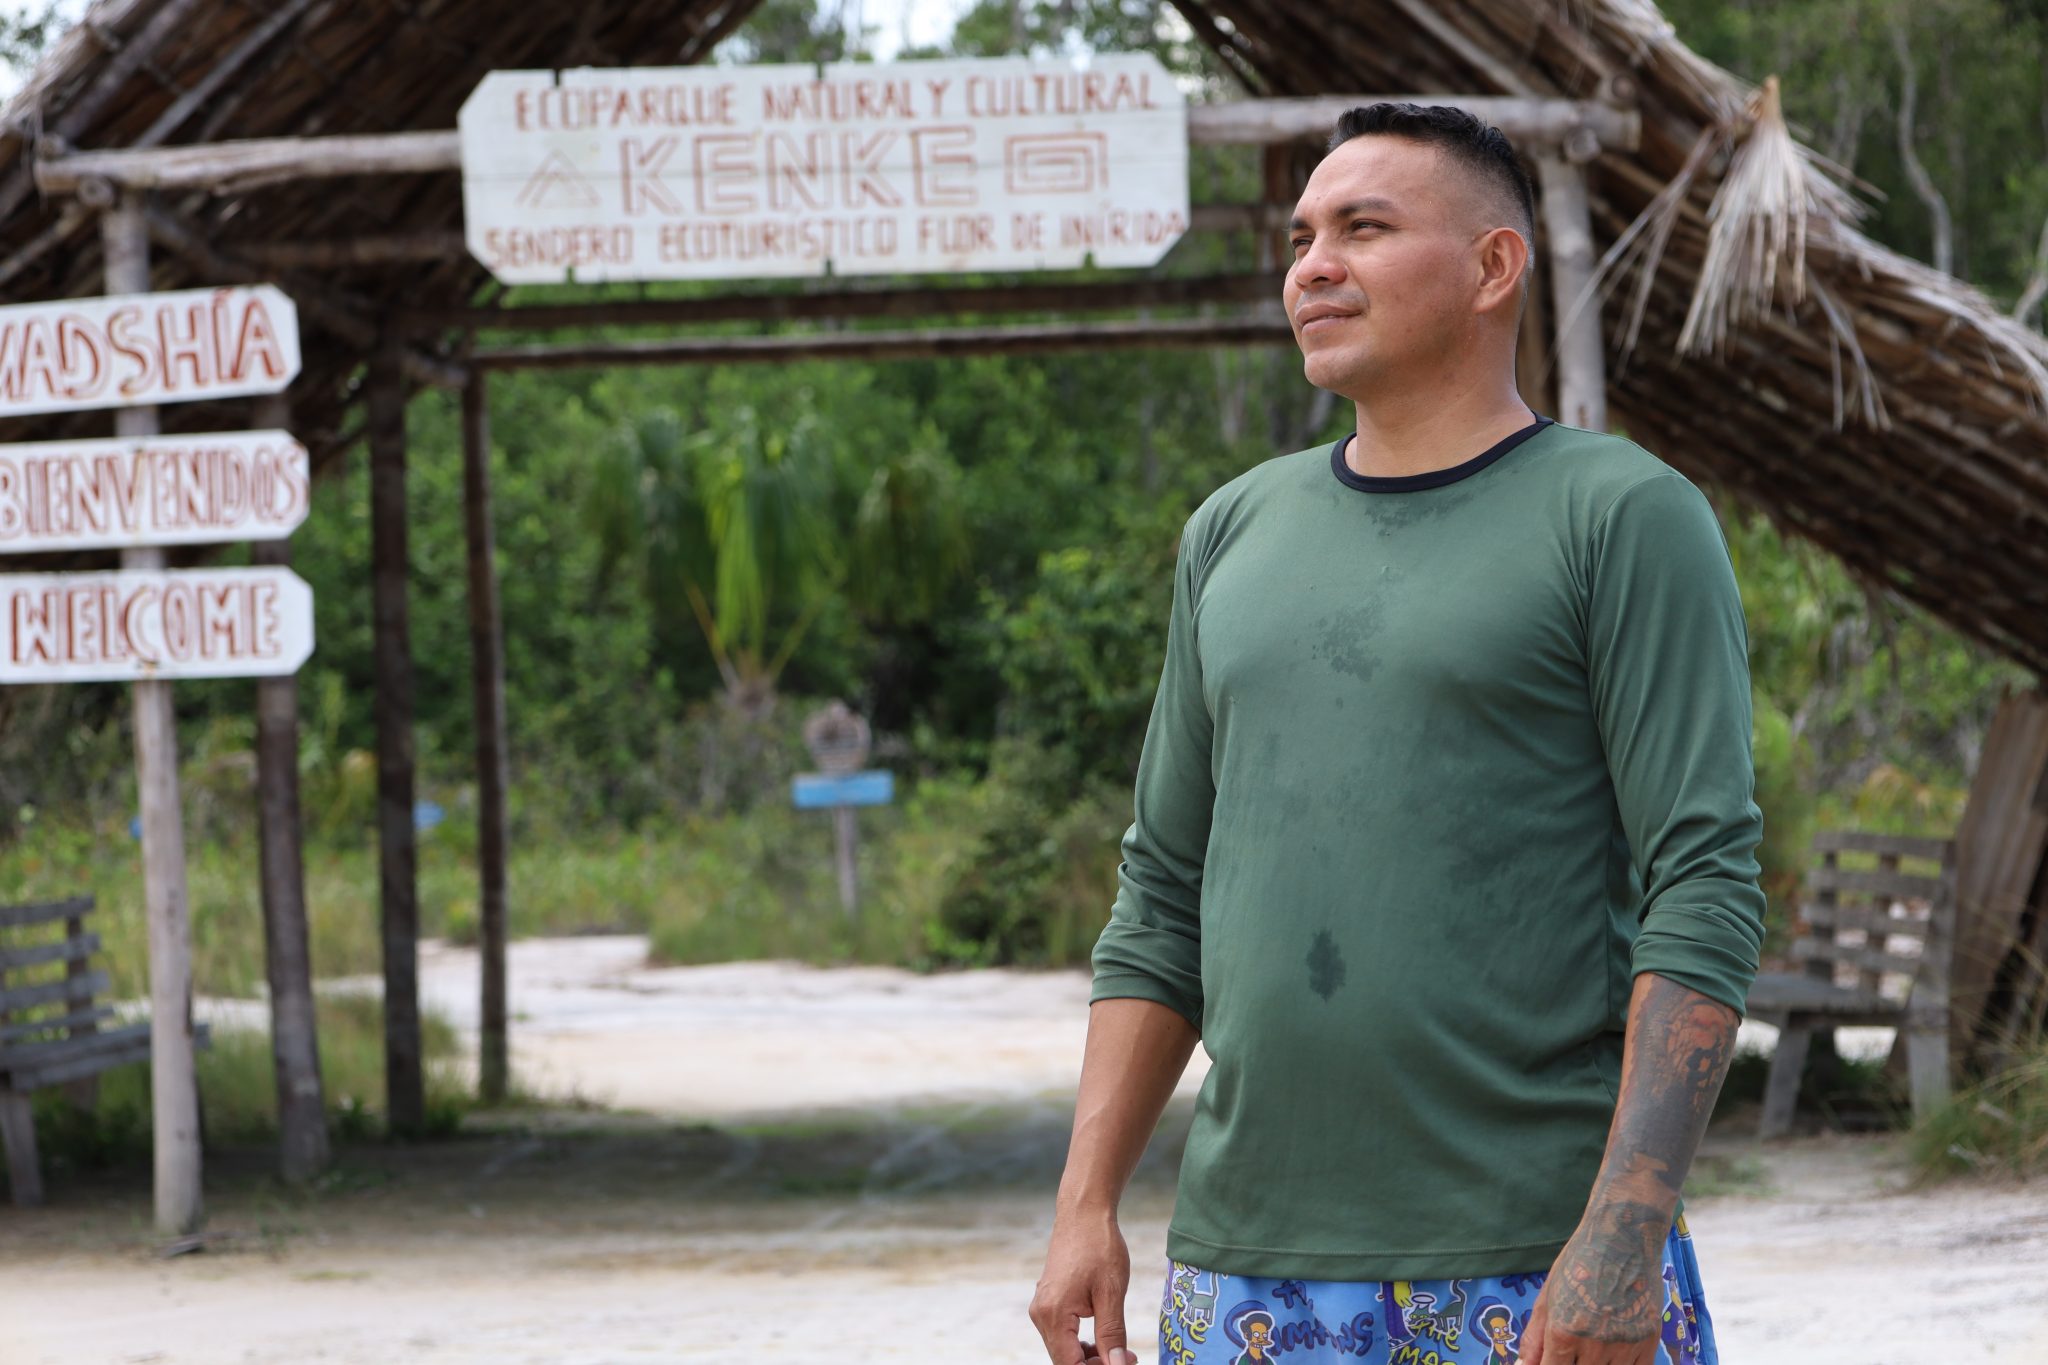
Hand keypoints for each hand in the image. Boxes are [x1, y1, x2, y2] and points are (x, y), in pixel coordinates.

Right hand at [1029, 1203, 1136, 1364]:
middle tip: (1128, 1360)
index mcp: (1052, 1314)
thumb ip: (1112, 1334)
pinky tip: (1103, 1340)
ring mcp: (1042, 1308)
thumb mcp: (1111, 1293)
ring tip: (1121, 1352)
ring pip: (1063, 1350)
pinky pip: (1062, 1335)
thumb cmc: (1099, 1246)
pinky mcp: (1049, 1302)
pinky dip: (1082, 1343)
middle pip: (1064, 1360)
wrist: (1084, 1213)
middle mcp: (1041, 1315)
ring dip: (1089, 1358)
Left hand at [1515, 1224, 1662, 1364]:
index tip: (1553, 1360)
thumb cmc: (1579, 1263)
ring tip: (1592, 1349)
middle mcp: (1594, 1345)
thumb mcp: (1548, 1297)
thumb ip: (1535, 1337)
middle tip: (1572, 1351)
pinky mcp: (1649, 1342)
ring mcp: (1624, 1346)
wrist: (1623, 1238)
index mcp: (1563, 1332)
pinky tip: (1613, 1354)